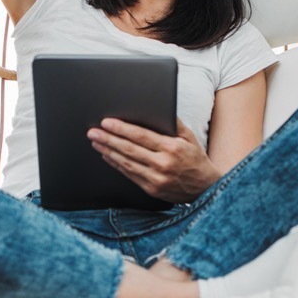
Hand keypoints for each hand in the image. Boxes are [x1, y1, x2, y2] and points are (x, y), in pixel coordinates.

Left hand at [88, 118, 221, 202]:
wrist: (205, 188)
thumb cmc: (196, 158)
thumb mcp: (190, 137)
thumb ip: (174, 122)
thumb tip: (157, 107)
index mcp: (172, 148)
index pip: (141, 136)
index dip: (122, 129)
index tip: (107, 122)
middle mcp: (163, 164)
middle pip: (130, 149)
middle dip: (108, 139)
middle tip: (93, 132)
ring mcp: (156, 179)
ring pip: (126, 163)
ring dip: (108, 151)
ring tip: (96, 142)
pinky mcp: (151, 189)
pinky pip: (129, 175)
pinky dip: (116, 164)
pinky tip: (107, 156)